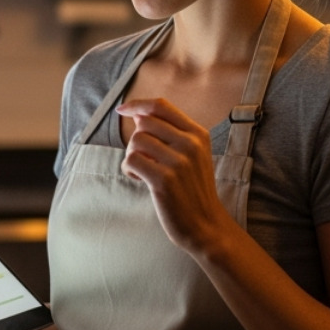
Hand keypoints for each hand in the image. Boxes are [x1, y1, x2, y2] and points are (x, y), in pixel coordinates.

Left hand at [115, 97, 238, 255]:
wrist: (206, 225)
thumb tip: (138, 114)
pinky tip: (140, 179)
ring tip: (143, 170)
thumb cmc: (193, 189)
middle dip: (136, 138)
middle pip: (145, 122)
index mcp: (198, 134)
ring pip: (136, 141)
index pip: (161, 106)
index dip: (138, 104)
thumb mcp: (192, 156)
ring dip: (132, 155)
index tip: (123, 110)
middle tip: (142, 157)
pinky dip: (129, 169)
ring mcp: (178, 162)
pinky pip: (131, 160)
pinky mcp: (164, 180)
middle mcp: (190, 144)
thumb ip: (169, 133)